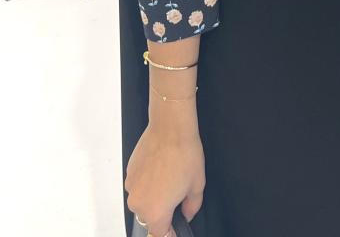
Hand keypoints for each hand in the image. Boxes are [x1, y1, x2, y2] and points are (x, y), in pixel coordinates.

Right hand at [125, 115, 204, 236]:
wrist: (171, 127)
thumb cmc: (184, 153)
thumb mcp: (197, 185)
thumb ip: (192, 207)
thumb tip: (187, 213)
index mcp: (156, 212)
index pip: (159, 235)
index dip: (170, 231)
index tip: (174, 228)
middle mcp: (139, 203)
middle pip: (149, 218)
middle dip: (162, 211)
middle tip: (176, 193)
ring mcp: (131, 187)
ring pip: (143, 201)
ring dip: (153, 196)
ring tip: (168, 177)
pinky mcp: (129, 172)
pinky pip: (138, 185)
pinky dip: (147, 182)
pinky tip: (160, 169)